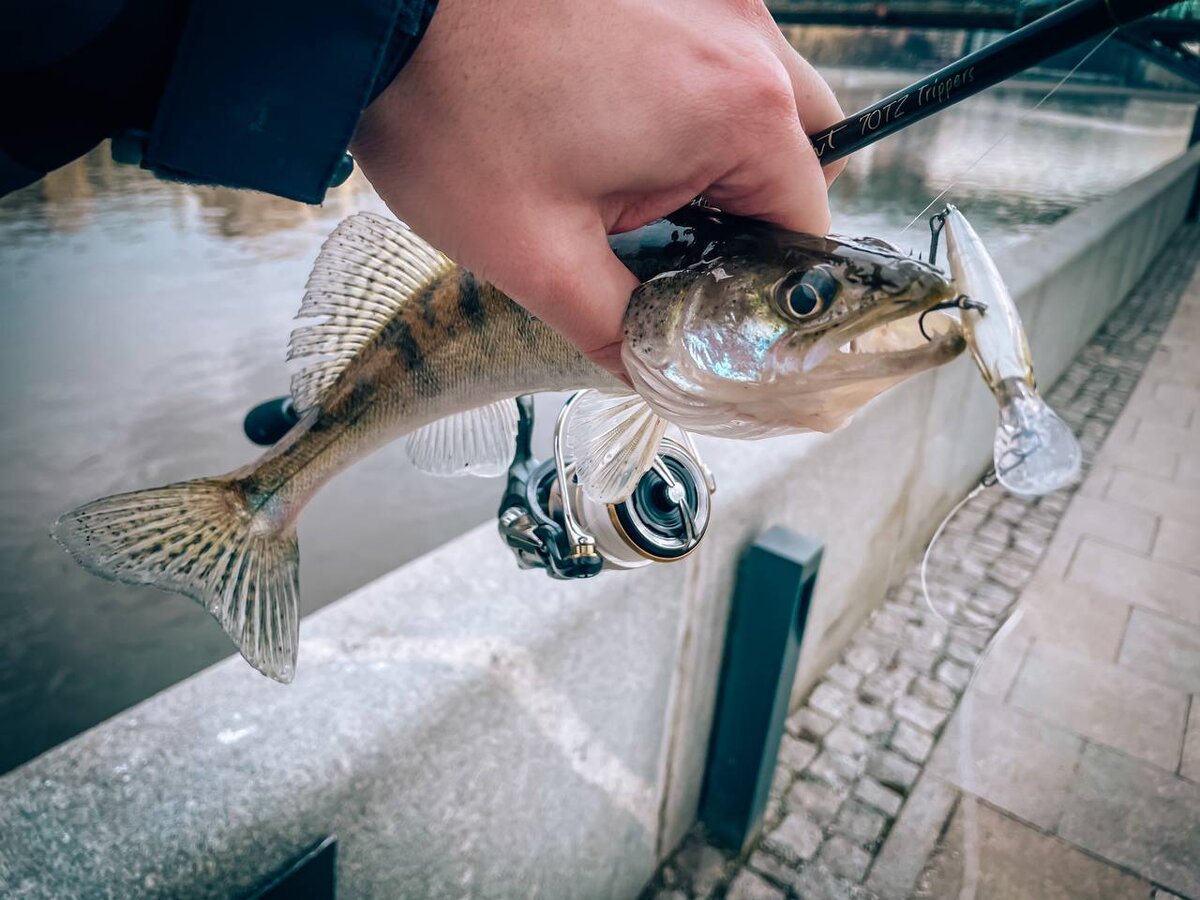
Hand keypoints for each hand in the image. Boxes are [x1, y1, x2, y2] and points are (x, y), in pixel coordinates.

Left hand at [351, 0, 844, 375]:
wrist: (380, 3)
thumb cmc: (450, 113)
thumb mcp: (536, 258)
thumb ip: (614, 330)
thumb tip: (652, 368)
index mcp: (737, 109)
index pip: (807, 219)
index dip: (765, 280)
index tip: (716, 301)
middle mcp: (743, 35)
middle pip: (802, 149)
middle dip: (754, 208)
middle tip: (676, 244)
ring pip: (761, 92)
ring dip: (723, 148)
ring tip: (637, 180)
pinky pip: (712, 49)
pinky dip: (687, 94)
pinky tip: (615, 120)